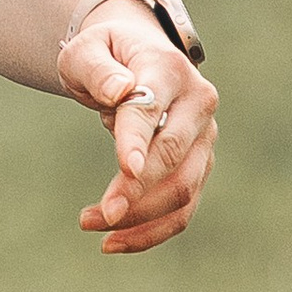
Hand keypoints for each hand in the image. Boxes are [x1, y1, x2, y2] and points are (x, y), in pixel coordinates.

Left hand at [59, 1, 218, 253]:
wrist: (135, 56)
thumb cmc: (105, 54)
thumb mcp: (87, 50)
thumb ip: (98, 69)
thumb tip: (121, 91)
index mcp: (168, 68)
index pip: (151, 110)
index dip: (137, 140)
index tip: (126, 169)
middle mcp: (198, 104)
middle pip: (173, 156)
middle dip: (137, 190)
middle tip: (97, 216)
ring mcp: (204, 138)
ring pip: (184, 189)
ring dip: (141, 217)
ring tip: (93, 226)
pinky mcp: (199, 165)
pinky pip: (183, 208)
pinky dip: (152, 230)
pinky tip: (114, 241)